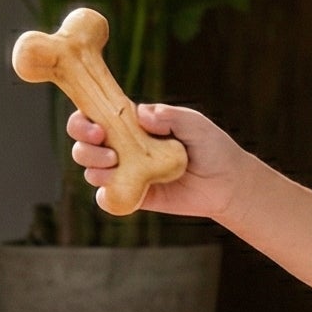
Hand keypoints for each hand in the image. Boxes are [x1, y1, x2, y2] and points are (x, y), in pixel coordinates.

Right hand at [68, 103, 244, 221]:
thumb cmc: (211, 147)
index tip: (98, 128)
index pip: (95, 115)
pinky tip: (115, 189)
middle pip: (84, 143)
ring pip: (90, 169)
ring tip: (117, 166)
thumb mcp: (194, 124)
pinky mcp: (131, 196)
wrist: (227, 185)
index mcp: (132, 123)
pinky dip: (103, 195)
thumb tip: (140, 113)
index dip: (84, 120)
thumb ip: (168, 115)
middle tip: (108, 150)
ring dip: (93, 167)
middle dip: (85, 146)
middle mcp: (123, 146)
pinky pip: (106, 198)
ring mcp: (125, 172)